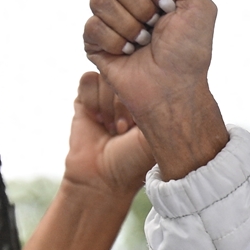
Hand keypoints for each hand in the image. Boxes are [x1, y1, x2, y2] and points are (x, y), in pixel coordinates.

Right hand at [62, 72, 154, 199]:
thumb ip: (161, 105)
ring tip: (112, 129)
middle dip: (122, 104)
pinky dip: (92, 102)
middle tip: (124, 130)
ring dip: (107, 106)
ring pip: (105, 76)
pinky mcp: (86, 96)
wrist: (102, 176)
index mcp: (153, 99)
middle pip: (125, 72)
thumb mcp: (156, 133)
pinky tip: (97, 121)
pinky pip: (87, 80)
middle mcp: (131, 92)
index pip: (149, 75)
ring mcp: (108, 93)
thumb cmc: (134, 159)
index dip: (141, 95)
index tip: (137, 124)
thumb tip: (163, 78)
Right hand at [84, 0, 228, 179]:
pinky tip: (128, 54)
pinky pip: (93, 26)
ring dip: (130, 27)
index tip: (170, 7)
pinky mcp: (94, 39)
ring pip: (101, 0)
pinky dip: (116, 44)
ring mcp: (108, 17)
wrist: (174, 89)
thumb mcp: (200, 9)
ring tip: (143, 43)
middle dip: (142, 7)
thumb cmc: (190, 53)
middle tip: (156, 27)